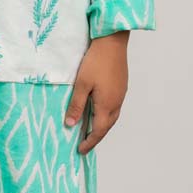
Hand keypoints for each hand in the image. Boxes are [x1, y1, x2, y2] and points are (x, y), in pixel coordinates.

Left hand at [64, 31, 129, 153]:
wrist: (113, 42)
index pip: (98, 131)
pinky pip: (114, 107)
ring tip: (91, 129)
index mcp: (107, 105)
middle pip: (107, 126)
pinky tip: (98, 110)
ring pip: (112, 117)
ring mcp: (121, 94)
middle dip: (96, 136)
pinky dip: (106, 115)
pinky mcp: (121, 86)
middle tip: (85, 143)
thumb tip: (70, 124)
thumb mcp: (81, 84)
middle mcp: (116, 102)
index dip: (89, 142)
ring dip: (102, 126)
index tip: (80, 150)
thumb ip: (77, 106)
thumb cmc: (96, 61)